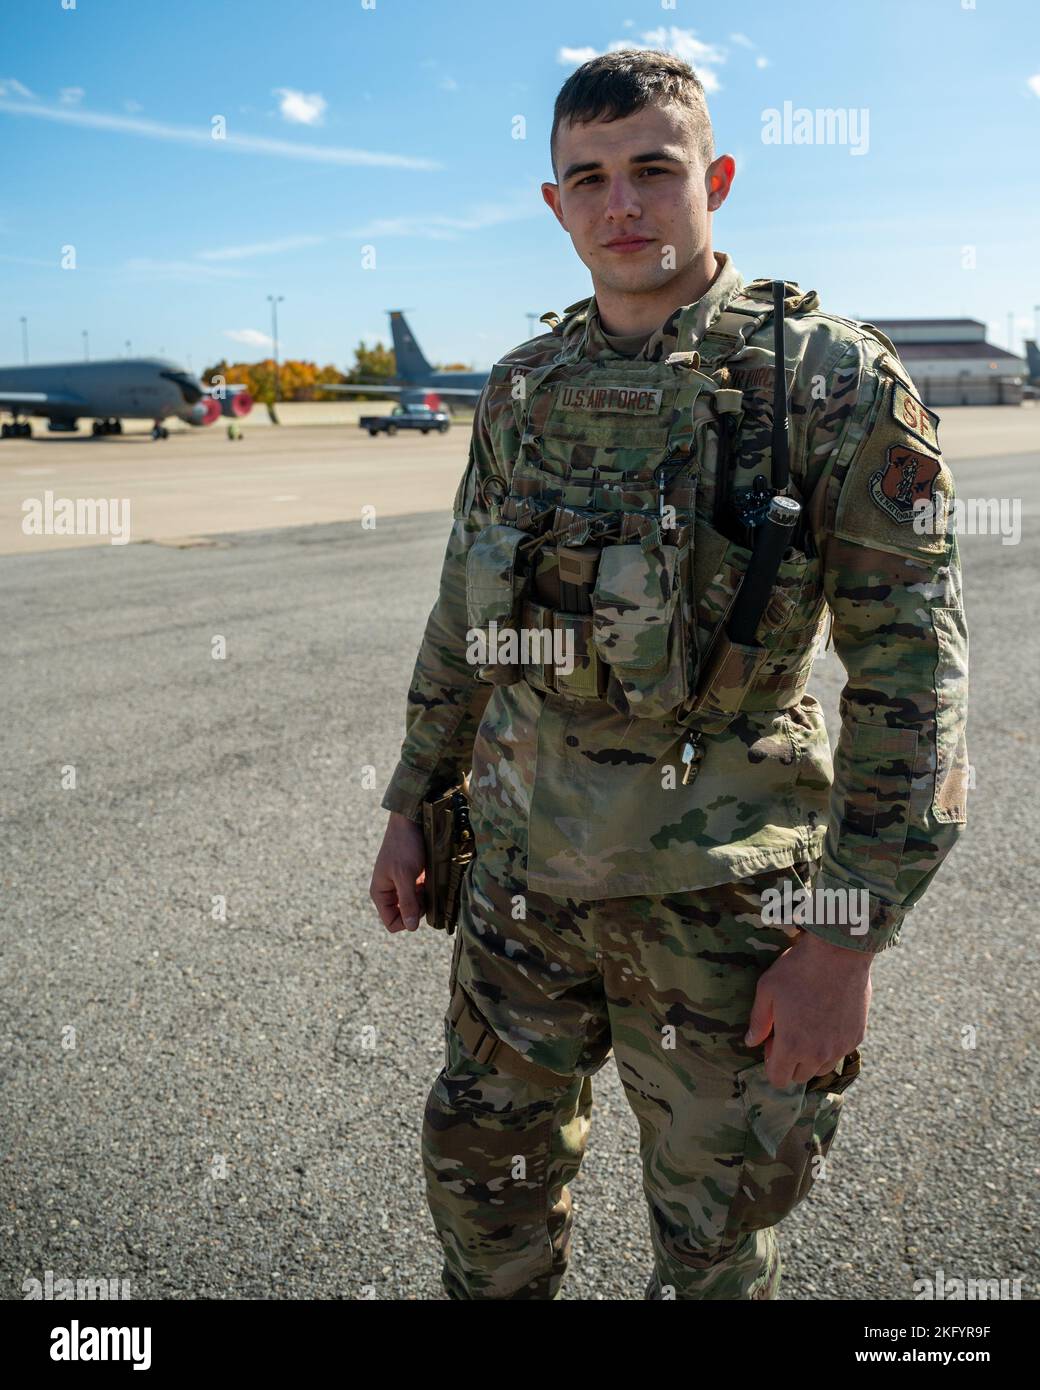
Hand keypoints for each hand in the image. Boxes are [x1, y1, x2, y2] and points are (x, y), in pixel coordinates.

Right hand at [369, 812, 425, 933]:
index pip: (392, 923)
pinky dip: (427, 889)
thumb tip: (411, 927)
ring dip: (424, 898)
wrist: (411, 820)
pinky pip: (421, 893)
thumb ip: (408, 901)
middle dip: (418, 908)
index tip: (419, 905)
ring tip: (427, 881)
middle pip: (405, 915)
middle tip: (424, 891)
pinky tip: (430, 877)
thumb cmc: (404, 845)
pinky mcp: (412, 877)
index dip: (407, 920)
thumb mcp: (405, 875)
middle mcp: (389, 891)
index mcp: (380, 893)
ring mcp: (401, 884)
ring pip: (415, 905)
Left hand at [745, 931, 871, 1088]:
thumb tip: (751, 1042)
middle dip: (790, 1061)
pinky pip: (840, 1052)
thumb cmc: (798, 969)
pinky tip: (826, 1019)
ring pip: (822, 1068)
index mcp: (792, 1046)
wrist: (839, 953)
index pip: (778, 1079)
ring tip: (807, 1027)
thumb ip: (758, 1021)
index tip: (771, 1043)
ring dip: (812, 1057)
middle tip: (788, 1031)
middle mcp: (818, 1054)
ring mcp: (840, 1046)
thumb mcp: (767, 990)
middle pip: (800, 1076)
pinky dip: (831, 1044)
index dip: (771, 1064)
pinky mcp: (857, 1036)